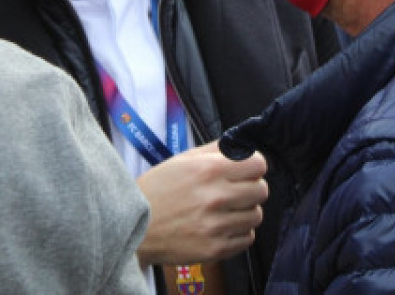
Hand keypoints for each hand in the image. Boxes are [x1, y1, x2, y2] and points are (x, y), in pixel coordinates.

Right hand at [135, 141, 267, 265]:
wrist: (133, 227)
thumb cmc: (157, 190)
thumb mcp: (181, 160)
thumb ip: (214, 151)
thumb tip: (241, 145)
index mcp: (208, 170)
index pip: (258, 164)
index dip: (253, 166)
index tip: (246, 170)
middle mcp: (215, 197)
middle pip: (262, 190)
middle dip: (251, 188)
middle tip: (236, 191)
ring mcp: (216, 225)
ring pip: (256, 216)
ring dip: (245, 212)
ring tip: (225, 211)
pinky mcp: (215, 249)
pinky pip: (247, 239)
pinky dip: (238, 233)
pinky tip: (221, 227)